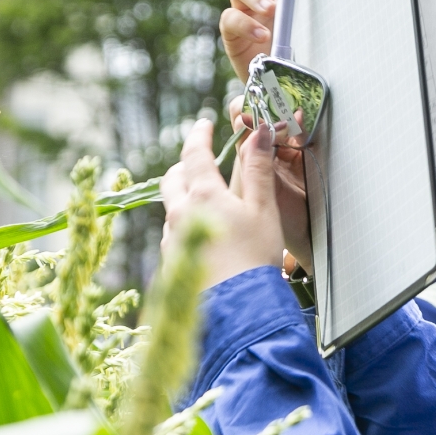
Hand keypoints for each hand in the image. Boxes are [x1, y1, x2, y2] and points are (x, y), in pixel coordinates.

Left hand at [161, 118, 283, 284]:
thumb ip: (258, 169)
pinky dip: (186, 228)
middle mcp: (179, 214)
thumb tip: (257, 132)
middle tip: (198, 160)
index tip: (204, 124)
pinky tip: (202, 239)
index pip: (194, 154)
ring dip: (184, 199)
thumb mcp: (263, 210)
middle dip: (183, 166)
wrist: (238, 310)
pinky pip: (173, 237)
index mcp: (203, 195)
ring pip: (172, 209)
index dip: (199, 135)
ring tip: (204, 204)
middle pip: (172, 179)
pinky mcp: (171, 265)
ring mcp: (171, 241)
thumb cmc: (255, 259)